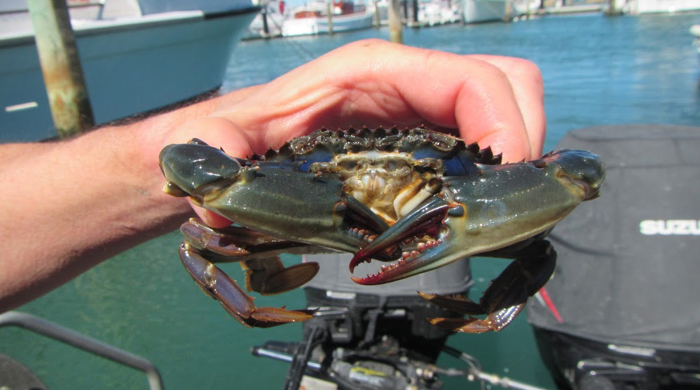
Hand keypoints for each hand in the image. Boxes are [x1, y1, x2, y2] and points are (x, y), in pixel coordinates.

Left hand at [163, 39, 545, 226]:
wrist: (244, 147)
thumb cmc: (242, 136)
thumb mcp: (220, 140)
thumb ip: (216, 153)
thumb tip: (218, 196)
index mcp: (374, 73)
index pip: (468, 77)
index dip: (503, 121)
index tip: (504, 177)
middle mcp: (408, 87)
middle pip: (505, 84)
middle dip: (524, 138)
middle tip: (507, 202)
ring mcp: (423, 115)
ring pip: (503, 115)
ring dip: (515, 164)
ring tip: (494, 214)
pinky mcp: (427, 145)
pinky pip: (484, 149)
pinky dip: (495, 180)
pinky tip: (474, 215)